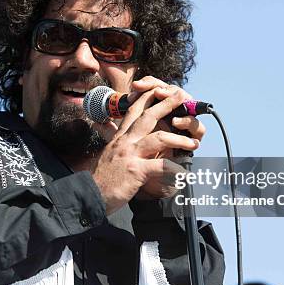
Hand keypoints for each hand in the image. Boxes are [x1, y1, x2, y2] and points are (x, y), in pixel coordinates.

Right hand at [90, 77, 204, 213]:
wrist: (89, 195)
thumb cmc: (101, 177)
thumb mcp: (106, 153)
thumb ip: (111, 138)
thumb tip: (102, 125)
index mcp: (119, 137)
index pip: (133, 111)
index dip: (146, 98)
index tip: (159, 89)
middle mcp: (124, 142)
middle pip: (148, 117)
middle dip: (166, 105)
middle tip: (181, 97)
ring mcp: (130, 155)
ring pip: (159, 138)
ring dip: (179, 139)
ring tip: (193, 143)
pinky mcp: (136, 171)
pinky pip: (161, 166)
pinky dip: (175, 169)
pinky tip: (184, 173)